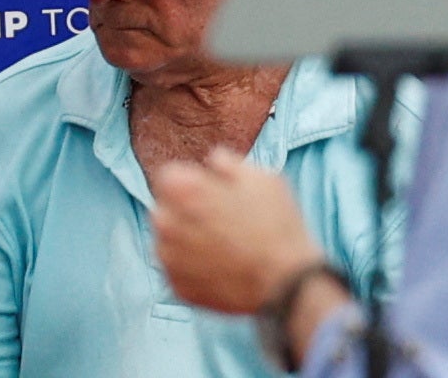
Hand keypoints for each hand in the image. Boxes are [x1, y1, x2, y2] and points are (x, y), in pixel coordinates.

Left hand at [149, 150, 321, 317]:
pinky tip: (221, 264)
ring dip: (184, 237)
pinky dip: (192, 265)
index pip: (166, 175)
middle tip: (217, 216)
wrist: (284, 282)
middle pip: (163, 208)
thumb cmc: (277, 224)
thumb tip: (214, 160)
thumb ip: (229, 164)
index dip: (191, 178)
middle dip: (183, 209)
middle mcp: (167, 224)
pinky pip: (177, 268)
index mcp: (185, 191)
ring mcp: (169, 260)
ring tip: (221, 242)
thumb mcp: (263, 178)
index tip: (210, 188)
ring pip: (167, 240)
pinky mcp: (176, 287)